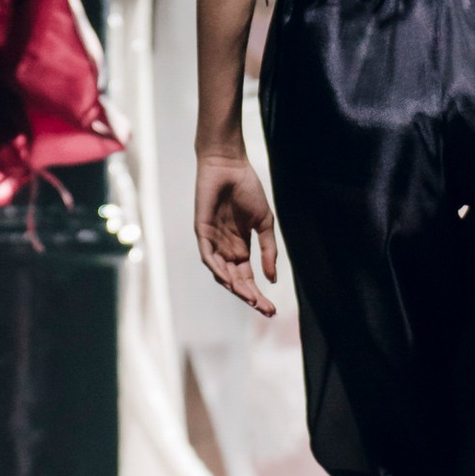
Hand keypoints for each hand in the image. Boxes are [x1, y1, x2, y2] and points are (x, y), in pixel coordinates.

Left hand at [195, 150, 277, 316]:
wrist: (230, 165)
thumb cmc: (247, 190)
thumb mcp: (265, 223)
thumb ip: (269, 250)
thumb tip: (272, 279)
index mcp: (240, 248)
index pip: (248, 278)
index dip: (259, 293)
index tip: (272, 309)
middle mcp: (225, 249)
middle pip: (235, 280)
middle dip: (249, 296)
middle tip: (264, 310)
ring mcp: (213, 242)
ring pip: (221, 273)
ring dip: (235, 287)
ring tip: (250, 298)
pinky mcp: (202, 231)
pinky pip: (207, 256)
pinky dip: (217, 269)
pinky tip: (228, 279)